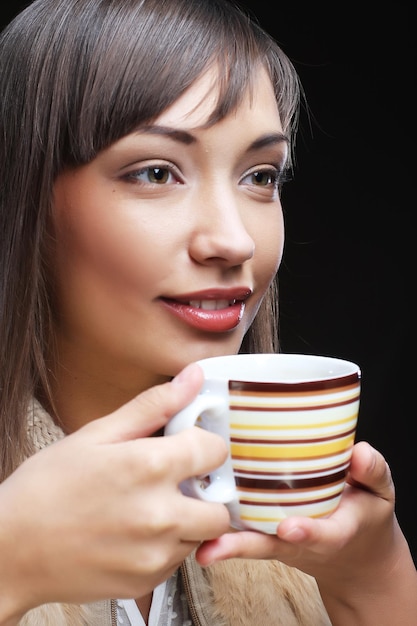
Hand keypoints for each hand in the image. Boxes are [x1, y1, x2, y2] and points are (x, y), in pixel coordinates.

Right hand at [0, 364, 229, 620]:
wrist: (11, 550)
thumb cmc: (47, 487)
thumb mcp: (97, 434)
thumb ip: (153, 405)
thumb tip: (193, 377)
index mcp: (151, 467)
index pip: (216, 451)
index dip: (204, 444)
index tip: (187, 446)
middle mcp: (161, 515)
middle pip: (221, 504)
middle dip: (206, 491)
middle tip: (176, 482)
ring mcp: (155, 554)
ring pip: (202, 534)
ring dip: (188, 519)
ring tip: (149, 507)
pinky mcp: (147, 583)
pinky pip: (178, 559)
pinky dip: (167, 545)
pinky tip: (135, 532)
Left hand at [196, 441, 416, 623]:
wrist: (353, 552)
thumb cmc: (363, 517)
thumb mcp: (380, 494)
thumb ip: (373, 473)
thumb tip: (360, 453)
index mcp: (334, 533)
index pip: (322, 535)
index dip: (306, 532)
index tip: (289, 528)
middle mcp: (299, 539)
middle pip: (270, 544)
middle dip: (244, 544)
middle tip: (217, 546)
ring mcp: (279, 539)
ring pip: (250, 541)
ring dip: (225, 543)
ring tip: (201, 544)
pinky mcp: (265, 532)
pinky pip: (242, 531)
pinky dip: (220, 532)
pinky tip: (194, 520)